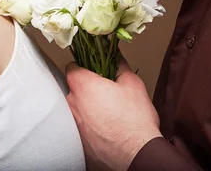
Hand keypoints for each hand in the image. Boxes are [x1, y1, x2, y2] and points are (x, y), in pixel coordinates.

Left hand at [66, 56, 162, 170]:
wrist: (138, 155)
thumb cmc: (135, 119)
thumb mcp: (132, 83)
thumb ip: (120, 64)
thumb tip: (116, 56)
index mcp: (83, 86)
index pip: (72, 67)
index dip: (83, 66)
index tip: (93, 69)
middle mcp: (73, 105)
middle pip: (74, 89)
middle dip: (87, 88)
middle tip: (105, 91)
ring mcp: (74, 126)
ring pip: (77, 110)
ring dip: (88, 108)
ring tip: (107, 112)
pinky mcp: (78, 144)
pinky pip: (81, 129)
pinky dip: (90, 127)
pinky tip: (105, 129)